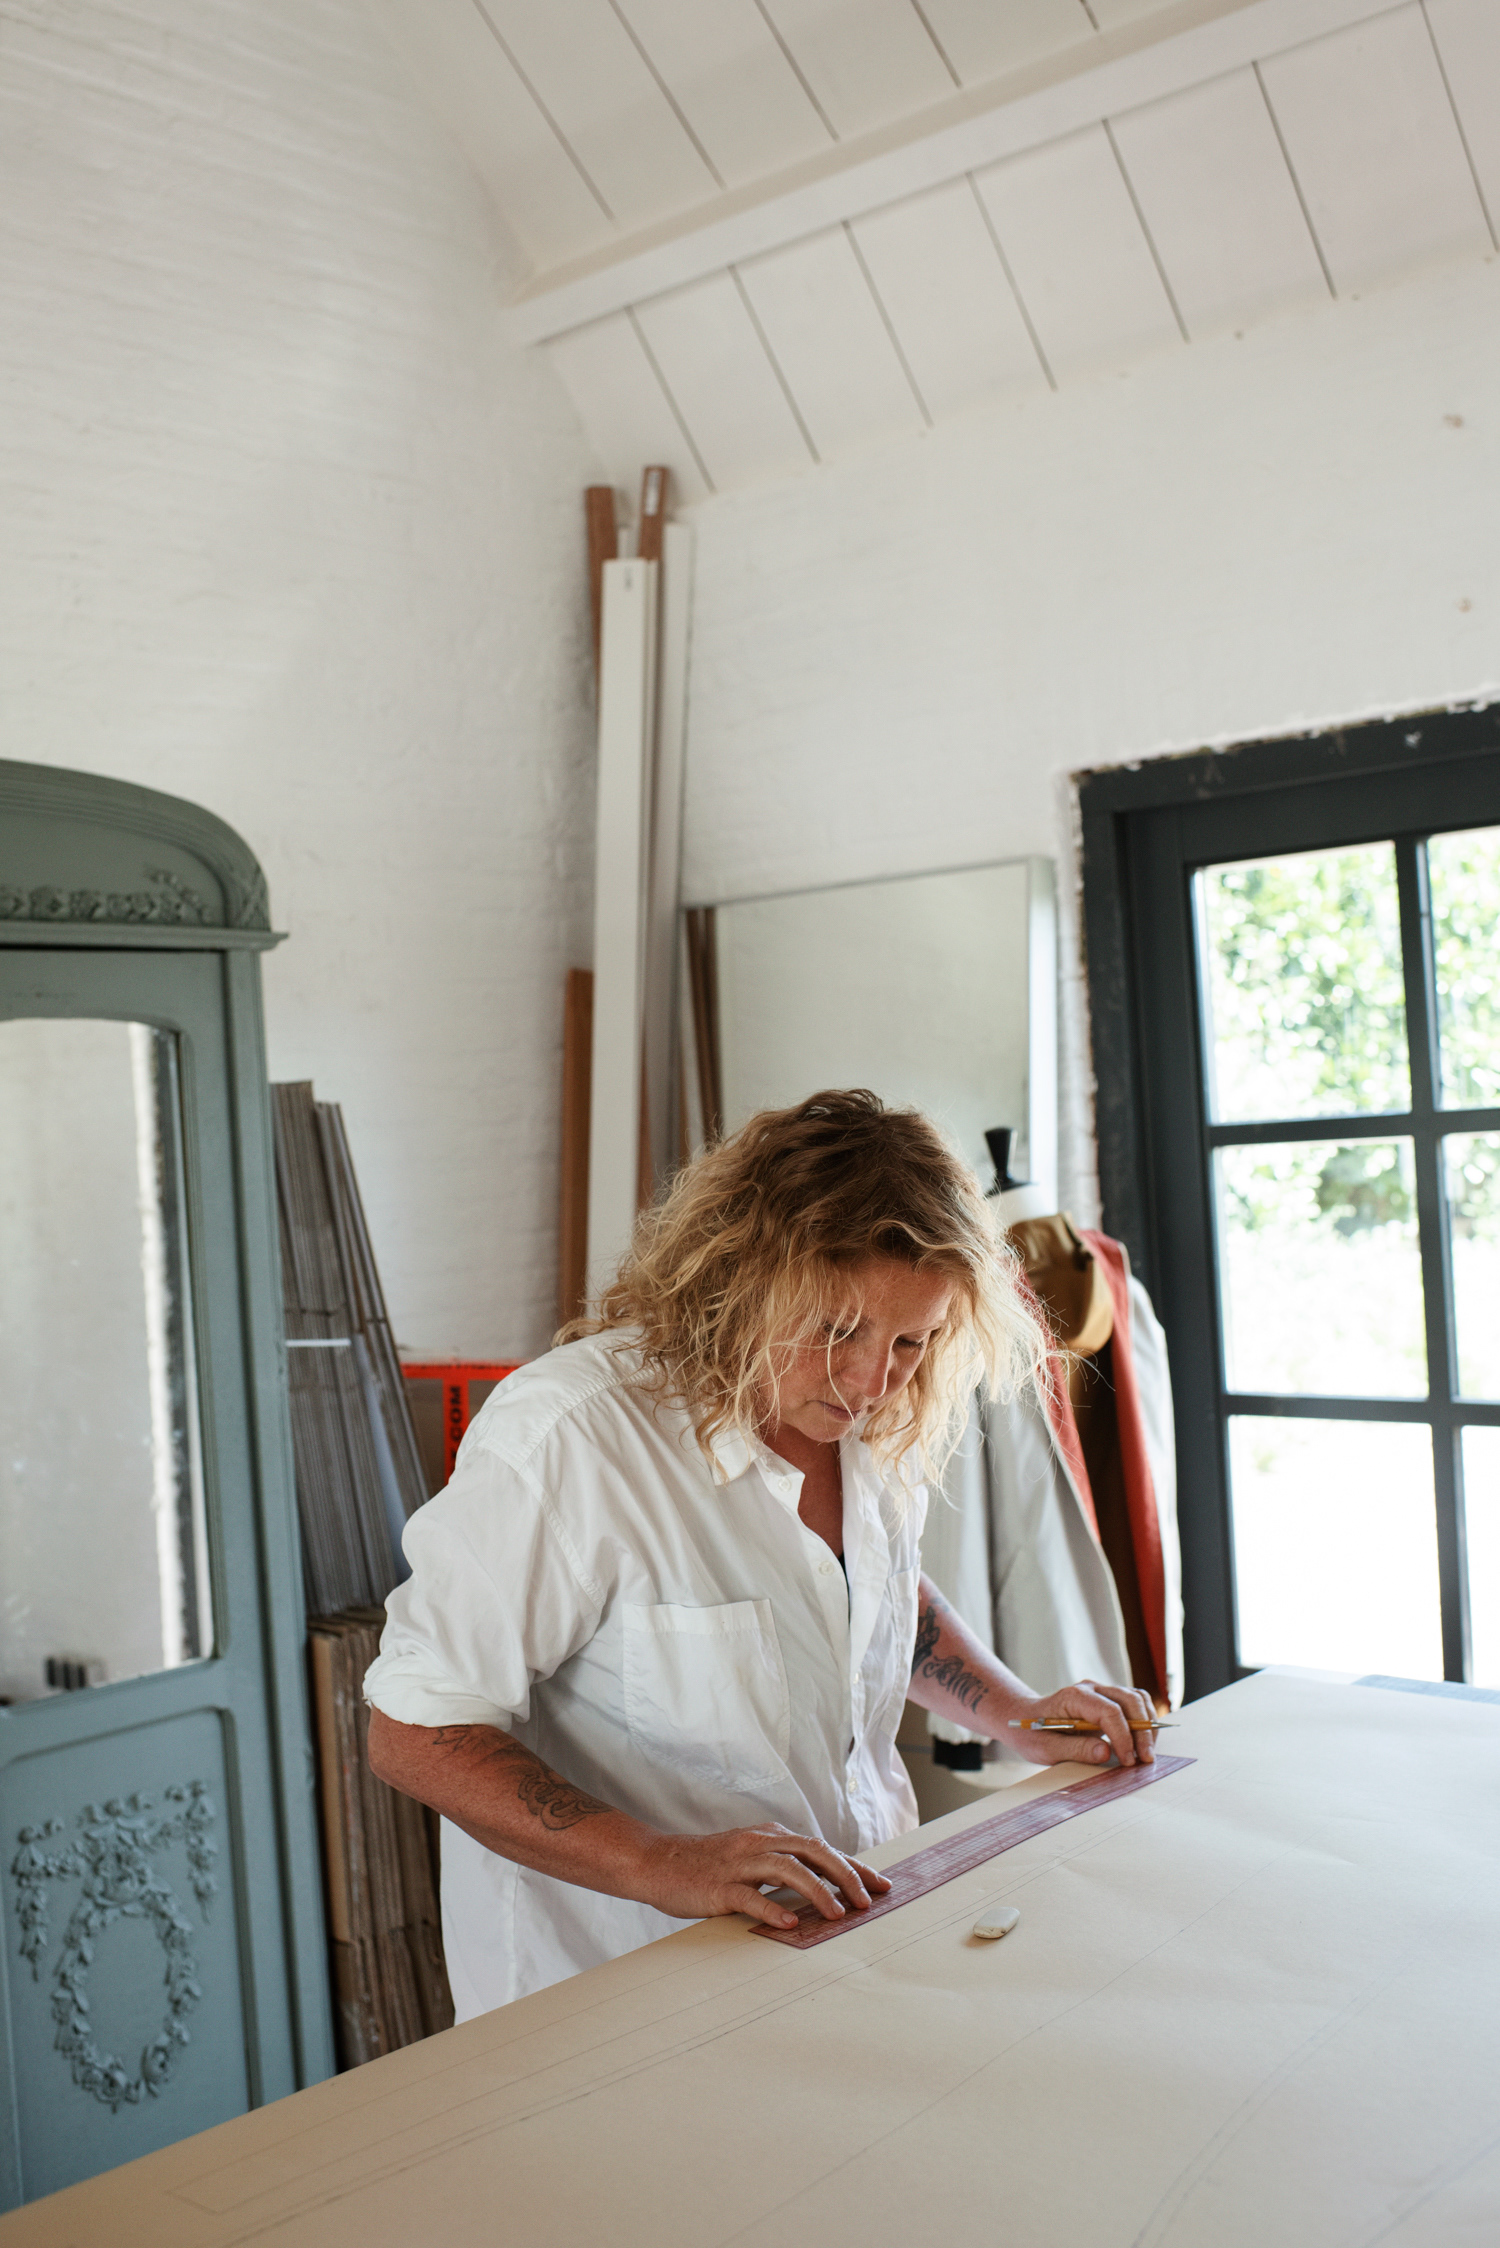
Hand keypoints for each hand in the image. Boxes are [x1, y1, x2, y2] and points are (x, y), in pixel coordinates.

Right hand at [626, 1823, 892, 1931]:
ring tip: (839, 1914)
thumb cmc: (708, 1866)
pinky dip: (772, 1908)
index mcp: (769, 1836)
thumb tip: (821, 1886)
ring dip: (817, 1891)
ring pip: (787, 1869)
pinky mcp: (719, 1886)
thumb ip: (781, 1866)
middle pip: (812, 1851)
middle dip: (845, 1874)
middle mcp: (758, 1844)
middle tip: (869, 1900)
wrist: (658, 1862)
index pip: (820, 1848)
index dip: (853, 1866)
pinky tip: (790, 1923)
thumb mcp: (749, 1856)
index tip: (880, 1885)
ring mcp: (738, 1864)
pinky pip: (749, 1896)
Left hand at [1011, 1680, 1158, 1768]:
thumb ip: (1076, 1750)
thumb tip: (1106, 1753)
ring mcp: (1101, 1691)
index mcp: (1075, 1697)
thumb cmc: (1033, 1733)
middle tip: (1145, 1759)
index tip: (1128, 1760)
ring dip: (1147, 1725)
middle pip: (1129, 1700)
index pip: (1109, 1711)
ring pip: (1137, 1698)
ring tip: (1146, 1753)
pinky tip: (1142, 1742)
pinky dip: (1144, 1721)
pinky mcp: (1108, 1700)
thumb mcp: (1047, 1748)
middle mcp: (1091, 1688)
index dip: (1123, 1736)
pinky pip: (1135, 1704)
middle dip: (1142, 1731)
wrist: (1025, 1719)